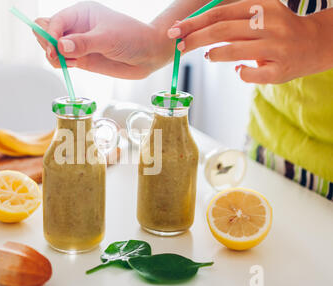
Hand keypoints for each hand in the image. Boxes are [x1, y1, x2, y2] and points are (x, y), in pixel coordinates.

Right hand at [33, 1, 171, 78]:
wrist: (148, 55)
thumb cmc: (132, 38)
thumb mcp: (108, 38)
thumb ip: (84, 43)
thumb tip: (60, 46)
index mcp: (81, 12)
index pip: (56, 21)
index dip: (51, 34)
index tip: (54, 49)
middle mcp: (77, 27)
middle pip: (48, 32)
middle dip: (48, 44)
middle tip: (57, 56)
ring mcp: (78, 44)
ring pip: (53, 48)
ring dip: (54, 56)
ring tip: (68, 62)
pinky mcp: (81, 59)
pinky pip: (62, 61)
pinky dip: (62, 65)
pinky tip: (72, 65)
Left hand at [167, 0, 332, 83]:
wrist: (315, 43)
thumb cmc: (277, 30)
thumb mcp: (257, 17)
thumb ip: (229, 21)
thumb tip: (191, 30)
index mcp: (261, 6)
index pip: (219, 12)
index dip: (194, 22)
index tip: (176, 30)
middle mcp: (269, 24)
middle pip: (222, 30)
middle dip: (195, 39)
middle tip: (180, 46)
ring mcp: (276, 47)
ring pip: (234, 51)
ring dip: (215, 55)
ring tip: (209, 56)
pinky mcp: (279, 69)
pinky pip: (250, 74)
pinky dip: (239, 73)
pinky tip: (239, 70)